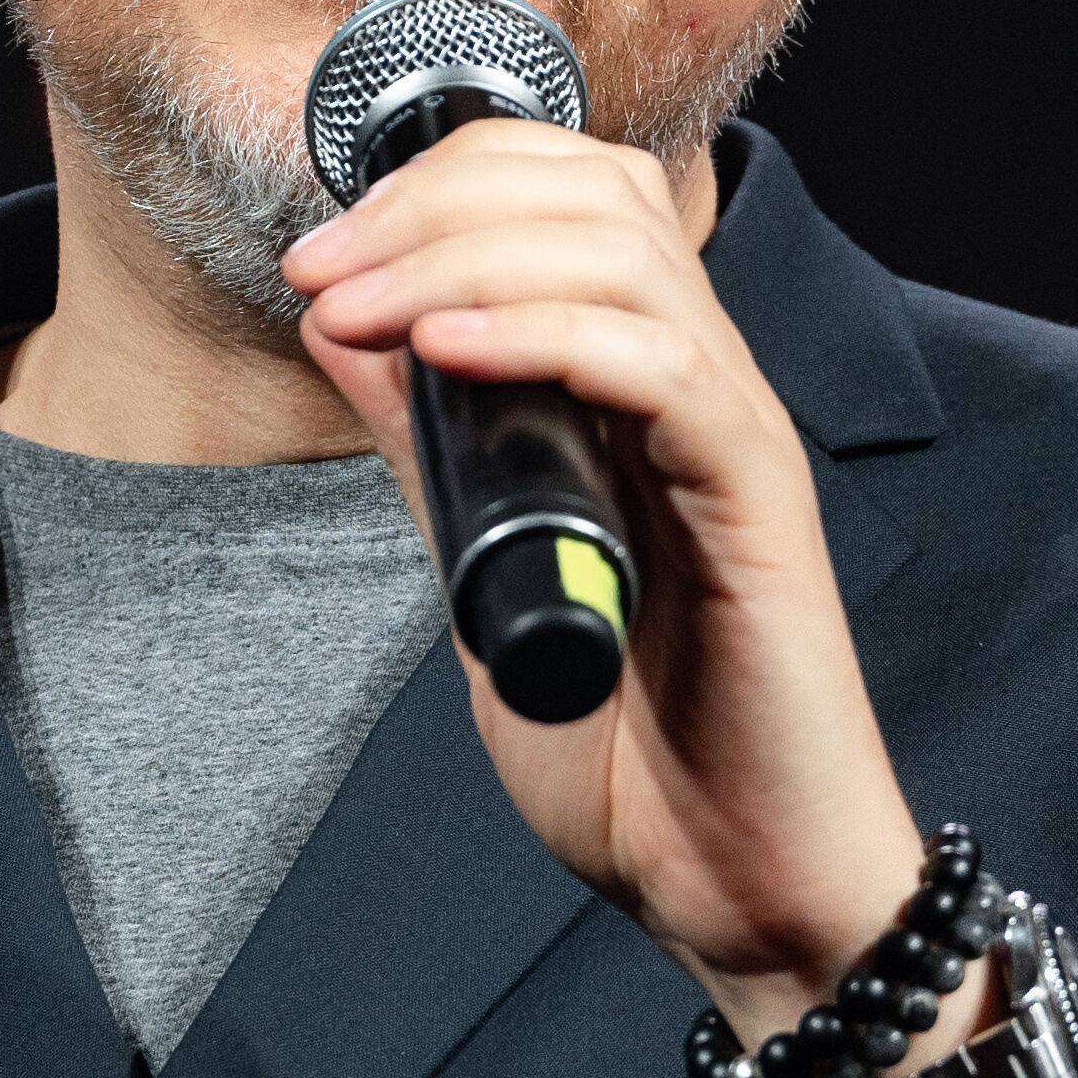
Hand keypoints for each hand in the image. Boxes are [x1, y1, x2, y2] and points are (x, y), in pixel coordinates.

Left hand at [282, 124, 930, 1017]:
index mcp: (636, 388)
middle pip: (594, 192)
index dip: (436, 190)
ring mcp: (732, 438)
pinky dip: (548, 337)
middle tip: (322, 268)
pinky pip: (669, 372)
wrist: (733, 887)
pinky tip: (447, 352)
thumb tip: (346, 329)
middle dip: (435, 203)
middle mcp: (695, 387)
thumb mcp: (482, 569)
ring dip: (467, 256)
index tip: (318, 259)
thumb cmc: (632, 751)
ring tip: (361, 306)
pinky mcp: (759, 505)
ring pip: (628, 255)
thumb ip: (430, 453)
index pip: (564, 197)